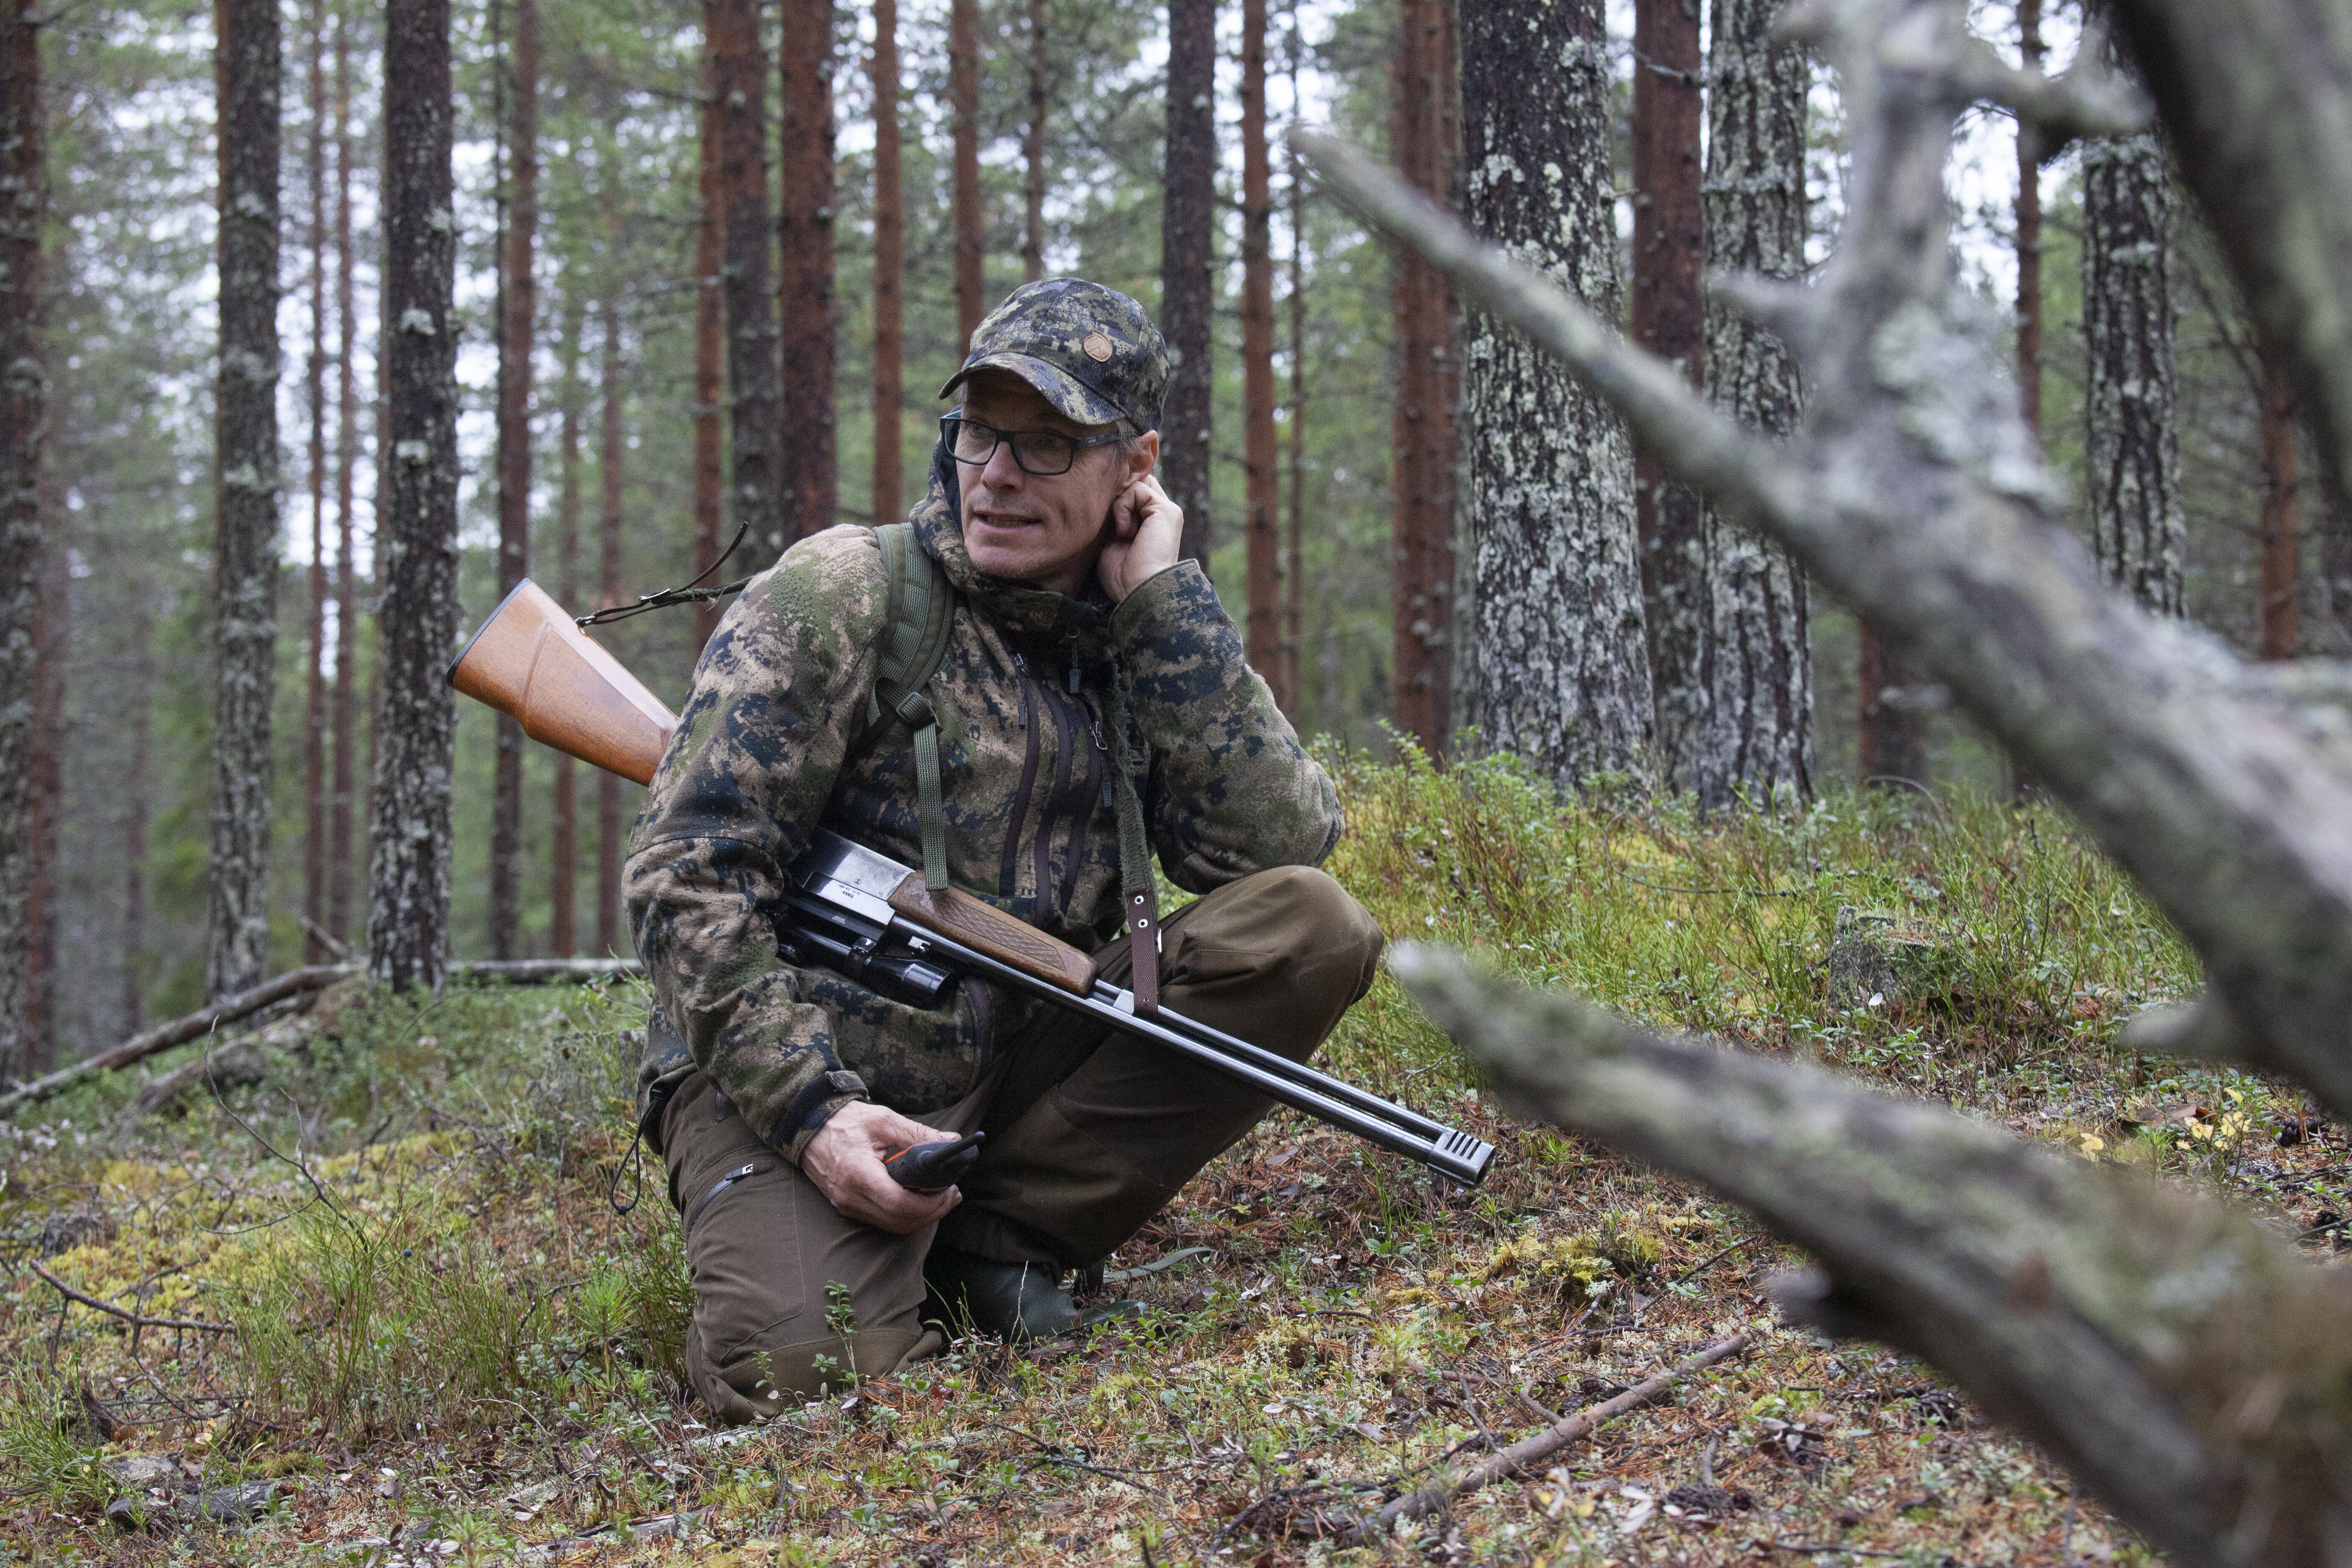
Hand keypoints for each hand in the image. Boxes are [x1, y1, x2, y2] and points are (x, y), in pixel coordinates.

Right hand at [801, 1101, 963, 1234]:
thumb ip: (918, 1133)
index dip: (930, 1204)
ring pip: (891, 1226)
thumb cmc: (845, 1120)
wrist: (808, 1126)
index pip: (899, 1204)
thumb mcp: (884, 1120)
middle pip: (899, 1222)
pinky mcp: (845, 1207)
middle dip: (931, 1213)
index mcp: (858, 1173)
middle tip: (951, 1195)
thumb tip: (951, 1142)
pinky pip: (880, 1220)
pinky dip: (903, 1215)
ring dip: (920, 1217)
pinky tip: (917, 1199)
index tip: (949, 1190)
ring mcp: (846, 1205)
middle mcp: (850, 1196)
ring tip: (940, 1197)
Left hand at [1097, 471, 1184, 601]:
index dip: (1117, 495)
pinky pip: (1137, 490)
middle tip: (1109, 519)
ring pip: (1135, 484)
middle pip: (1137, 481)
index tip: (1103, 511)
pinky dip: (1123, 509)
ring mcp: (1167, 511)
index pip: (1135, 491)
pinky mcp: (1167, 510)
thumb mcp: (1112, 540)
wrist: (1138, 590)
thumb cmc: (1122, 576)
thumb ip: (1114, 517)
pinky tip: (1125, 532)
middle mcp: (1162, 514)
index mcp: (1152, 522)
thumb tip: (1103, 495)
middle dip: (1118, 493)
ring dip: (1120, 506)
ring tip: (1121, 533)